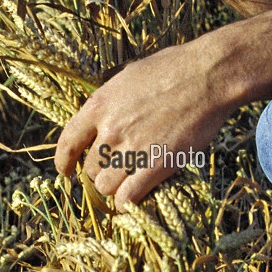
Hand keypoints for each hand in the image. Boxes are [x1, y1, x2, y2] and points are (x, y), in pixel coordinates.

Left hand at [54, 36, 232, 206]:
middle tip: (114, 171)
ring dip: (114, 188)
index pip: (68, 142)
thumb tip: (103, 114)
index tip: (66, 170)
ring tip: (126, 184)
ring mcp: (132, 149)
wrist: (207, 76)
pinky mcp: (156, 165)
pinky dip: (127, 203)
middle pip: (90, 168)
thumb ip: (112, 99)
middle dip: (100, 172)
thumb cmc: (173, 68)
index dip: (64, 161)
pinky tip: (132, 200)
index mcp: (99, 105)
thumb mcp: (129, 76)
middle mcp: (110, 129)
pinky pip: (128, 197)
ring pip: (106, 186)